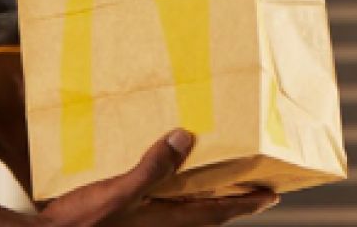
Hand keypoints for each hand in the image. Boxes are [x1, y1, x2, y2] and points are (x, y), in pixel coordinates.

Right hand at [33, 130, 277, 226]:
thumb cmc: (85, 222)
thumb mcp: (120, 192)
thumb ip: (153, 168)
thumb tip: (185, 138)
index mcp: (166, 221)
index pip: (215, 211)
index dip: (244, 202)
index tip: (272, 193)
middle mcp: (160, 226)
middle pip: (205, 215)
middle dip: (229, 201)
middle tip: (251, 187)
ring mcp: (143, 225)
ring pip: (184, 212)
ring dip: (202, 199)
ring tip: (212, 180)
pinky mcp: (126, 221)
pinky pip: (162, 208)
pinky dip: (173, 196)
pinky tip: (161, 182)